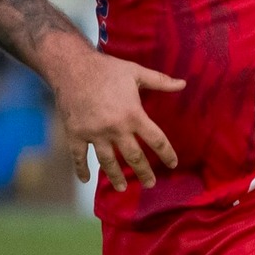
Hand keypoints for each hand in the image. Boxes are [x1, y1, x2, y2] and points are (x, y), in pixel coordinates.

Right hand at [41, 40, 183, 191]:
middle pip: (134, 157)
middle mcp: (115, 129)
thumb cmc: (106, 68)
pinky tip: (86, 180)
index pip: (157, 140)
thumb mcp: (136, 72)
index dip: (167, 154)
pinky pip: (78, 156)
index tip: (172, 164)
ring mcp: (94, 133)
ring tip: (122, 188)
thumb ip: (161, 81)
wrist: (70, 66)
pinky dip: (81, 169)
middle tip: (150, 184)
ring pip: (108, 162)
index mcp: (134, 115)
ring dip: (116, 177)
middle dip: (144, 173)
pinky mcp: (75, 133)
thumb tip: (184, 84)